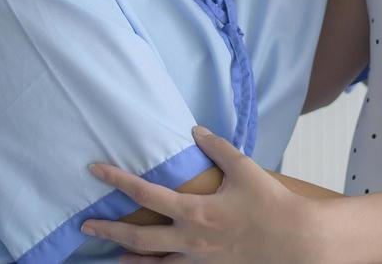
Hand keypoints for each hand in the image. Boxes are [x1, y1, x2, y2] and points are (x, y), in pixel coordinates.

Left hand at [81, 126, 323, 263]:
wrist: (295, 242)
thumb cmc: (270, 203)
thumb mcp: (243, 168)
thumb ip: (216, 147)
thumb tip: (195, 131)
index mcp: (194, 210)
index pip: (145, 194)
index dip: (117, 181)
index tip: (96, 171)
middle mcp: (190, 238)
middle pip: (138, 236)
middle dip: (109, 230)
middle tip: (86, 225)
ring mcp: (198, 259)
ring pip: (153, 262)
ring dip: (129, 256)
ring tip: (112, 252)